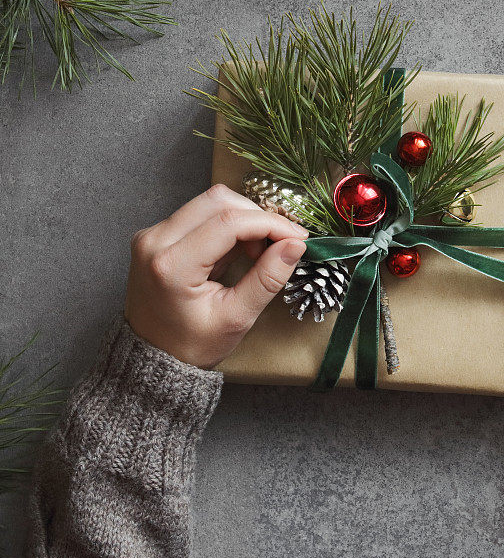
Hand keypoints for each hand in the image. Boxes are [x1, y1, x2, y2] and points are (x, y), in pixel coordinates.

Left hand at [124, 184, 307, 368]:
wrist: (152, 357)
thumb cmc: (191, 345)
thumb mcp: (236, 318)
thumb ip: (267, 279)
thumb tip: (295, 245)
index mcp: (171, 265)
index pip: (229, 222)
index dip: (270, 223)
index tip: (297, 237)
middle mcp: (155, 241)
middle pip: (218, 200)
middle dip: (257, 216)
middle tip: (279, 244)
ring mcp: (152, 234)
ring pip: (210, 201)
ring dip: (244, 219)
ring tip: (257, 252)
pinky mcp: (157, 234)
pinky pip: (200, 212)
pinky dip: (229, 224)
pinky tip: (238, 250)